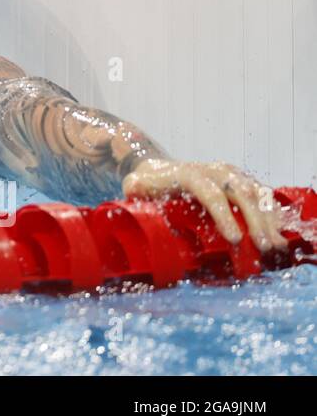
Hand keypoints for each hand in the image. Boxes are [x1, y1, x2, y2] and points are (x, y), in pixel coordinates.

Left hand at [122, 158, 288, 252]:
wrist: (156, 168)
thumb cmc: (147, 183)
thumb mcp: (135, 185)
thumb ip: (135, 189)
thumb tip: (136, 194)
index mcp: (189, 174)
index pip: (210, 193)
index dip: (224, 215)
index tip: (234, 239)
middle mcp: (214, 171)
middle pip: (240, 193)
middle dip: (255, 220)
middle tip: (263, 247)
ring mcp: (230, 174)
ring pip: (256, 192)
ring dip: (268, 218)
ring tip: (276, 245)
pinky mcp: (240, 181)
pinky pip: (262, 194)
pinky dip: (272, 212)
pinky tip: (279, 233)